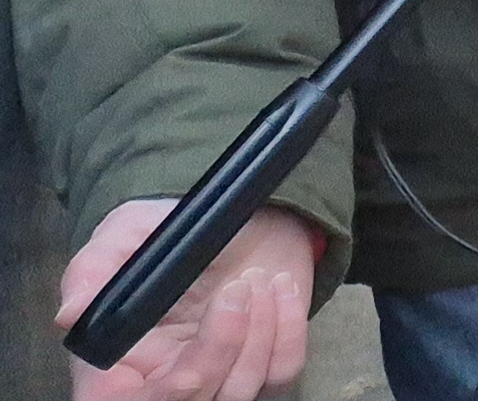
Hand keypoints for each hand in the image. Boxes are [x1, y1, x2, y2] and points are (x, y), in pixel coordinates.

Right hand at [59, 201, 317, 400]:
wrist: (238, 214)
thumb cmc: (168, 228)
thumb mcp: (123, 235)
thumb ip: (93, 271)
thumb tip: (69, 315)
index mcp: (119, 358)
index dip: (156, 397)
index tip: (187, 374)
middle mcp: (165, 376)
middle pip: (191, 400)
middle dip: (219, 350)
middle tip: (237, 289)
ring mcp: (218, 374)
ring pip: (239, 388)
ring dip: (258, 329)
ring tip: (256, 278)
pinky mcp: (264, 362)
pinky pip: (282, 370)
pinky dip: (289, 328)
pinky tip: (280, 287)